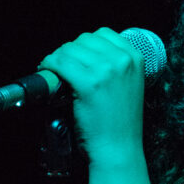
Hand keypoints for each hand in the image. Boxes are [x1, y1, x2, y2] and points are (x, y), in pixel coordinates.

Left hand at [38, 27, 145, 166]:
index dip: (85, 45)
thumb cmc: (120, 123)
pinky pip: (59, 62)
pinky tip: (48, 74)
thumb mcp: (129, 86)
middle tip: (63, 68)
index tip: (77, 57)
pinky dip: (48, 66)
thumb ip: (115, 67)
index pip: (103, 34)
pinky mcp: (88, 84)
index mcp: (135, 58)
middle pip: (84, 39)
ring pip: (69, 49)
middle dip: (70, 52)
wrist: (118, 149)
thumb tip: (85, 53)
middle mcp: (122, 60)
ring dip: (57, 59)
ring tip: (54, 73)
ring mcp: (105, 71)